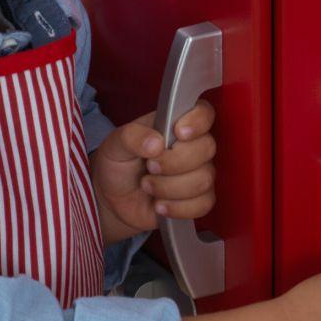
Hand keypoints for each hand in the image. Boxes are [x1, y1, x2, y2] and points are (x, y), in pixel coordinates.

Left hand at [90, 100, 216, 242]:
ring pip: (204, 179)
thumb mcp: (115, 144)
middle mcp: (192, 147)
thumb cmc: (118, 165)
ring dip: (170, 187)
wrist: (113, 200)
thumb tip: (156, 143)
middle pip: (207, 148)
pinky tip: (159, 205)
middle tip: (150, 166)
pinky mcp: (197, 200)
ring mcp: (198, 174)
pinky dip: (177, 208)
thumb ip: (132, 137)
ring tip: (147, 186)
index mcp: (175, 124)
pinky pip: (203, 204)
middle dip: (175, 162)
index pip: (204, 113)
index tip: (178, 133)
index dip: (198, 121)